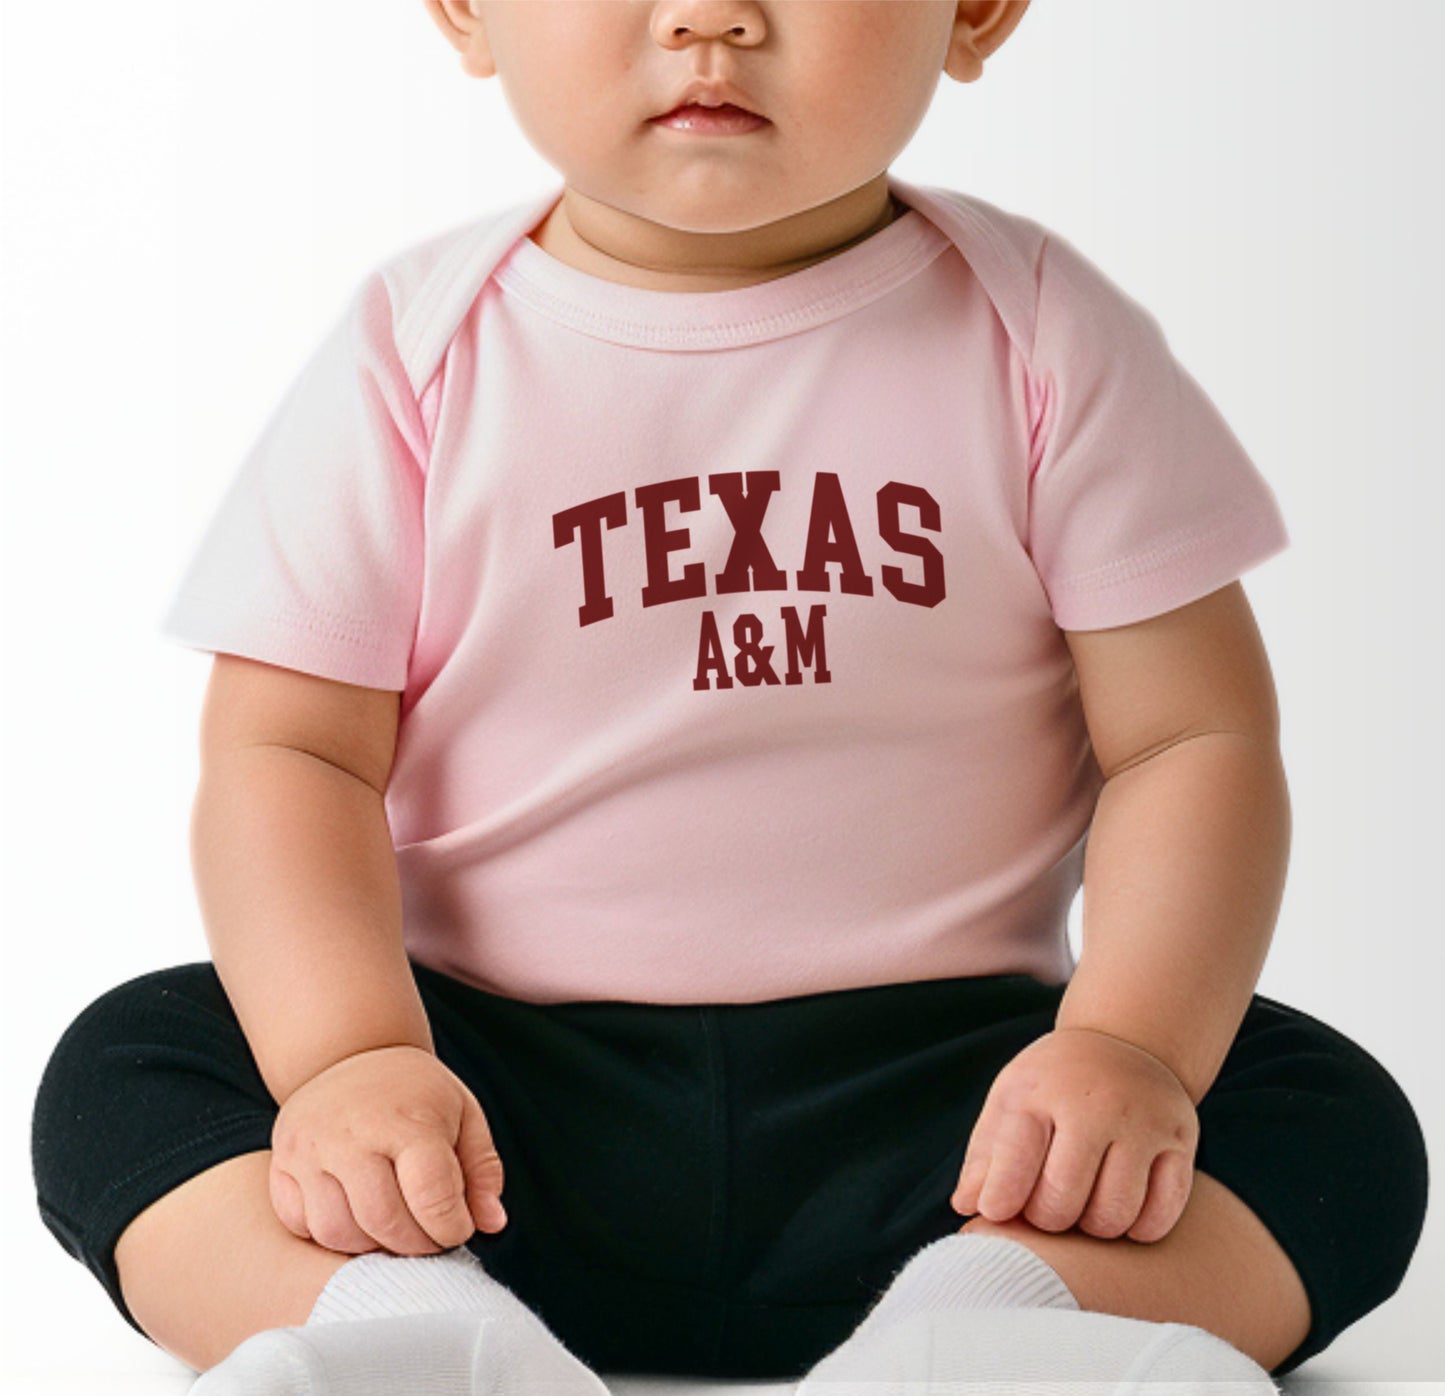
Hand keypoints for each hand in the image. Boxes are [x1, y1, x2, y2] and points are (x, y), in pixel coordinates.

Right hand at [269, 1044, 508, 1255]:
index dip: (452, 1227)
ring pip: (337, 1232)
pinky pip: (299, 1224)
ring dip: (371, 1246)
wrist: (350, 1053)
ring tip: (395, 1230)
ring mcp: (309, 1149)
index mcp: (407, 1120)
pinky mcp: (281, 1163)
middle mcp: (352, 1134)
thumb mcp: (463, 1113)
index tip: (459, 1228)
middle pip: (383, 1222)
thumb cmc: (415, 1092)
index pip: (431, 1197)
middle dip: (415, 1245)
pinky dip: (330, 1235)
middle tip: (429, 1239)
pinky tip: (356, 1218)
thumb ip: (482, 1170)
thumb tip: (492, 1224)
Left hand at [950, 1027, 1199, 1242]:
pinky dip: (1137, 1229)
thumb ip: (986, 1156)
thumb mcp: (1011, 1102)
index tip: (997, 1211)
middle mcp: (1095, 1104)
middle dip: (1047, 1218)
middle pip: (1063, 1200)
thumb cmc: (1053, 1085)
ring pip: (1113, 1215)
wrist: (1123, 1043)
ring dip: (1092, 1229)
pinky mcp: (1180, 1140)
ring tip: (1083, 1209)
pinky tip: (1122, 1212)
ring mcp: (1143, 1122)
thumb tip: (965, 1206)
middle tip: (1047, 1208)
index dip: (1000, 1200)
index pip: (1016, 1162)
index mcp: (1042, 1091)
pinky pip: (1160, 1215)